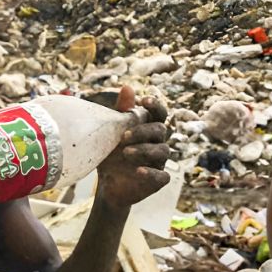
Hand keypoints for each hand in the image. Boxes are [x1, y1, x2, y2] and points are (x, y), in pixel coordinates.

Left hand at [95, 86, 170, 208]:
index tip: (144, 101)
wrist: (108, 185)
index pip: (159, 113)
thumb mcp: (112, 132)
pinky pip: (162, 176)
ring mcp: (159, 162)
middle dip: (142, 131)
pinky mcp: (157, 181)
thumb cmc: (112, 154)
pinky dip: (151, 173)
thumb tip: (127, 87)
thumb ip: (122, 111)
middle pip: (160, 130)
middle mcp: (158, 143)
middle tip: (123, 137)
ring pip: (163, 151)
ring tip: (125, 153)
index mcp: (149, 128)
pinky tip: (138, 171)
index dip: (155, 106)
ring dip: (144, 150)